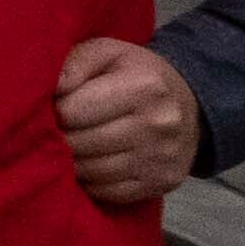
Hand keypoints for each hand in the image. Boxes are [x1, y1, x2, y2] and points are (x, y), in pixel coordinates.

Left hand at [53, 36, 204, 211]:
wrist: (190, 104)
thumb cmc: (135, 74)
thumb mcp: (108, 53)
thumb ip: (76, 62)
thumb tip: (54, 89)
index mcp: (144, 87)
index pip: (73, 112)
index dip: (55, 111)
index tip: (57, 107)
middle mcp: (158, 124)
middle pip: (79, 144)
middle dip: (60, 138)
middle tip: (58, 130)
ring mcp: (162, 158)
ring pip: (90, 172)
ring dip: (72, 163)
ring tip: (72, 147)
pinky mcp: (162, 183)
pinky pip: (108, 192)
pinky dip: (91, 182)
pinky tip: (91, 164)